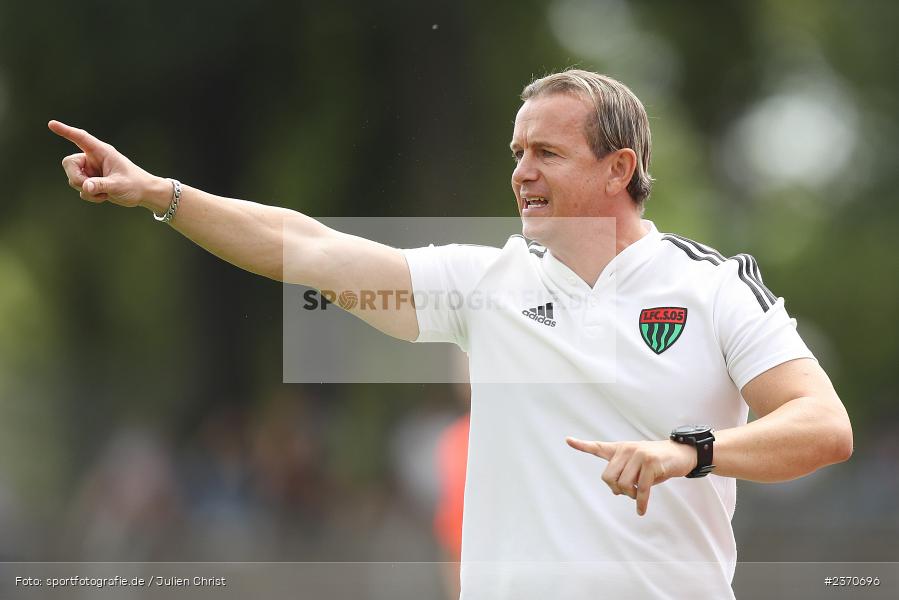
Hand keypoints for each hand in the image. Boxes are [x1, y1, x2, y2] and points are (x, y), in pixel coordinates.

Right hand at [48, 120, 164, 208]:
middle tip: (89, 187)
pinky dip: (89, 195)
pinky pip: (80, 189)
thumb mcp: (119, 185)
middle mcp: (93, 158)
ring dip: (86, 189)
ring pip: (73, 178)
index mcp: (102, 152)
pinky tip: (104, 196)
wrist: (143, 194)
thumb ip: (102, 185)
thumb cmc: (135, 184)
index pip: (81, 138)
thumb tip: (85, 187)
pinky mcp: (91, 181)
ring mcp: (91, 170)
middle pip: (69, 163)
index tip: (51, 124)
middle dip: (76, 178)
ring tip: (104, 193)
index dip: (66, 131)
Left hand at [566, 437, 696, 515]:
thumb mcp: (637, 465)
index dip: (581, 445)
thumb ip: (623, 474)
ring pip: (624, 485)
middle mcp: (627, 450)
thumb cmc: (657, 462)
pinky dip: (641, 503)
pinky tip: (641, 511)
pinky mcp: (651, 464)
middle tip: (629, 492)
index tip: (567, 440)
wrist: (681, 453)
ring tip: (639, 494)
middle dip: (617, 490)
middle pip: (608, 478)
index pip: (597, 447)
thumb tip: (616, 491)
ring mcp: (639, 455)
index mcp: (620, 449)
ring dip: (631, 495)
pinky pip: (641, 490)